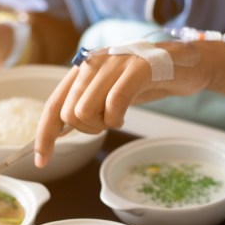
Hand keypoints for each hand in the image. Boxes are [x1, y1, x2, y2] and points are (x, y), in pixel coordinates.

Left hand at [34, 41, 212, 167]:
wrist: (182, 64)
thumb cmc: (142, 82)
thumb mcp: (107, 92)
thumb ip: (83, 103)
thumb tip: (59, 129)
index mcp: (82, 69)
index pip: (53, 106)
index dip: (44, 136)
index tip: (42, 161)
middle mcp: (92, 64)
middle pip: (68, 114)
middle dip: (87, 129)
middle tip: (107, 122)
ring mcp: (113, 64)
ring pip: (84, 111)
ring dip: (102, 125)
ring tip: (118, 116)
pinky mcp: (136, 69)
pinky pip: (114, 103)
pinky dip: (117, 118)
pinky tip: (125, 115)